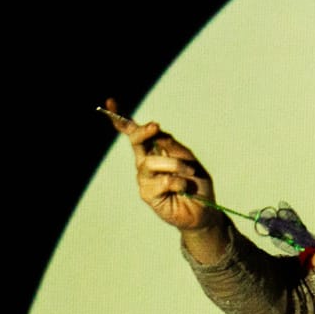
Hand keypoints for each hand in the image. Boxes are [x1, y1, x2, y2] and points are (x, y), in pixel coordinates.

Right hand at [103, 97, 220, 232]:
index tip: (110, 102)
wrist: (204, 210)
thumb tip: (156, 131)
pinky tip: (183, 188)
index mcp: (155, 150)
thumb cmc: (197, 184)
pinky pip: (159, 182)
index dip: (122, 119)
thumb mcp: (188, 158)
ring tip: (188, 173)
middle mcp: (146, 163)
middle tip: (154, 127)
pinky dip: (176, 182)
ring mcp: (145, 179)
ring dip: (174, 165)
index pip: (135, 133)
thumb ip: (172, 146)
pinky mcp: (148, 194)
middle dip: (143, 132)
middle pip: (136, 141)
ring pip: (150, 163)